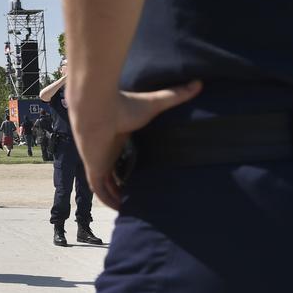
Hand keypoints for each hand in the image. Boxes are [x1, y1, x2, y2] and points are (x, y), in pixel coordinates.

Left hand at [71, 81, 201, 209]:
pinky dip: (108, 200)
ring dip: (116, 196)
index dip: (129, 167)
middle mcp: (107, 151)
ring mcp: (98, 160)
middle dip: (122, 185)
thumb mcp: (154, 103)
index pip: (121, 156)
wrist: (98, 107)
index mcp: (117, 138)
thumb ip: (175, 95)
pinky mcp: (93, 168)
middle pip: (113, 173)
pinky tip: (121, 209)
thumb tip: (199, 82)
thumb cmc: (123, 105)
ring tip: (133, 209)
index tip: (143, 175)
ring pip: (106, 184)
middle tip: (140, 197)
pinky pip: (100, 190)